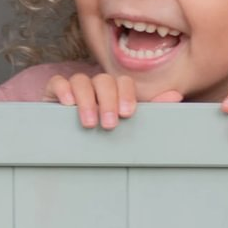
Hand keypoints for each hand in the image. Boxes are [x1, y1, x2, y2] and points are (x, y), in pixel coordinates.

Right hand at [47, 70, 181, 129]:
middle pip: (104, 80)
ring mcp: (74, 88)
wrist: (68, 147)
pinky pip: (58, 82)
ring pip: (82, 80)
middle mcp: (95, 86)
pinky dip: (63, 90)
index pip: (123, 82)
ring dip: (87, 101)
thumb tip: (175, 96)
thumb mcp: (126, 125)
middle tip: (109, 124)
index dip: (126, 94)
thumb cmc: (102, 135)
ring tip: (89, 123)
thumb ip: (151, 110)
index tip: (128, 114)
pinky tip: (68, 105)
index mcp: (115, 92)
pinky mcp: (53, 93)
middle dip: (108, 101)